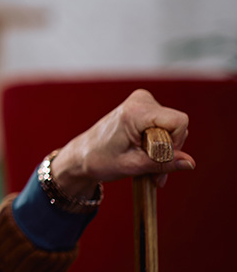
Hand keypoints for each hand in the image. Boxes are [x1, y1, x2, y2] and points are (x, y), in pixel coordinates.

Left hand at [50, 89, 194, 197]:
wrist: (82, 155)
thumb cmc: (100, 160)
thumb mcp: (133, 166)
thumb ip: (164, 163)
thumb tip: (190, 163)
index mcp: (135, 112)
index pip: (179, 122)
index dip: (175, 143)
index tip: (156, 156)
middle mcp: (140, 101)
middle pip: (177, 127)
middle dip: (169, 152)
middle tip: (152, 170)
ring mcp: (141, 102)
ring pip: (173, 129)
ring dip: (164, 152)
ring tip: (146, 166)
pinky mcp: (143, 108)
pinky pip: (165, 127)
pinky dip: (159, 145)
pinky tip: (146, 157)